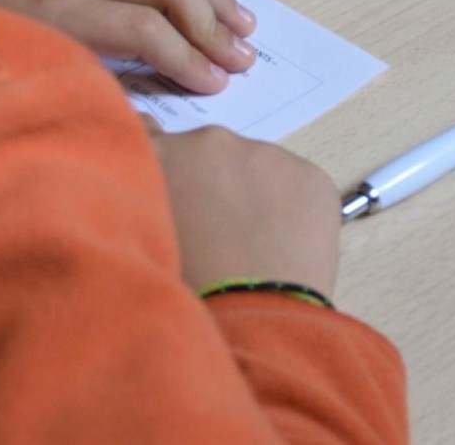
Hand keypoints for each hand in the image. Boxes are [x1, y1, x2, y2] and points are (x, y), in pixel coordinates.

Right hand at [150, 125, 341, 295]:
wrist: (250, 321)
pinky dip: (292, 209)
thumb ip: (147, 204)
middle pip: (209, 154)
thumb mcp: (144, 242)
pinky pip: (297, 186)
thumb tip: (157, 200)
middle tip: (215, 235)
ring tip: (252, 248)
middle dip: (211, 184)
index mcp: (161, 155)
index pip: (149, 132)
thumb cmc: (184, 294)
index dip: (164, 163)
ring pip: (256, 169)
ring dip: (252, 194)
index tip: (173, 188)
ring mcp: (266, 154)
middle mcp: (211, 141)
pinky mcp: (310, 174)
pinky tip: (284, 249)